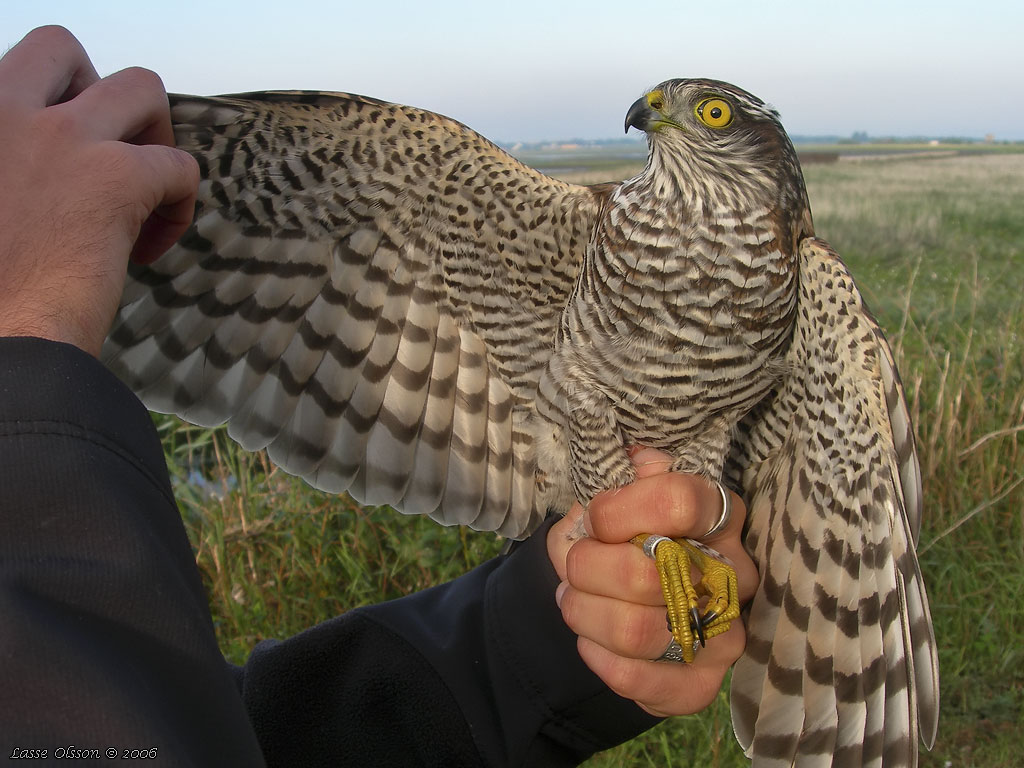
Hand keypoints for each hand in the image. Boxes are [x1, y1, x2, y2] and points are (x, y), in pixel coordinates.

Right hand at [0, 26, 198, 355]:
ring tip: (142, 188)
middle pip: (62, 50)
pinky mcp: (114, 179)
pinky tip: (150, 246)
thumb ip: (9, 175)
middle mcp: (1, 113)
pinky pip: (181, 166)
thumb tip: (36, 186)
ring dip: (151, 133)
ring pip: (140, 85)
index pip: (11, 76)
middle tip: (103, 153)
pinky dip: (181, 205)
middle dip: (94, 96)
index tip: (53, 173)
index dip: (44, 114)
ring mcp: (60, 139)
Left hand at [547, 448, 758, 716]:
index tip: (594, 516)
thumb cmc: (627, 535)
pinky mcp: (702, 684)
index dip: (618, 510)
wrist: (630, 596)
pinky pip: (636, 679)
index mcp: (720, 516)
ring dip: (585, 613)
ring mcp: (724, 635)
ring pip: (636, 631)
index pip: (678, 501)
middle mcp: (735, 576)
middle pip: (646, 573)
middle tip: (574, 563)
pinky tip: (589, 638)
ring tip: (573, 599)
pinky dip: (596, 656)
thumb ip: (626, 476)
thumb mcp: (623, 493)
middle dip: (587, 567)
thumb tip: (634, 462)